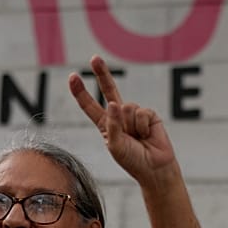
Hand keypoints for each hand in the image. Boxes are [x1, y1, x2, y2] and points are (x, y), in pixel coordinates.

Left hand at [69, 55, 176, 186]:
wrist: (155, 168)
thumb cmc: (133, 160)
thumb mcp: (115, 146)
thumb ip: (112, 126)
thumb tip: (114, 103)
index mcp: (105, 124)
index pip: (90, 105)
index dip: (81, 92)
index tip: (73, 77)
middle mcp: (119, 116)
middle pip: (108, 90)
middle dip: (102, 73)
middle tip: (94, 58)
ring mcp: (134, 114)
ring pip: (126, 107)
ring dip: (130, 125)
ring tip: (138, 138)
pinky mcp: (149, 114)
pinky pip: (141, 112)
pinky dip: (142, 125)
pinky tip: (147, 135)